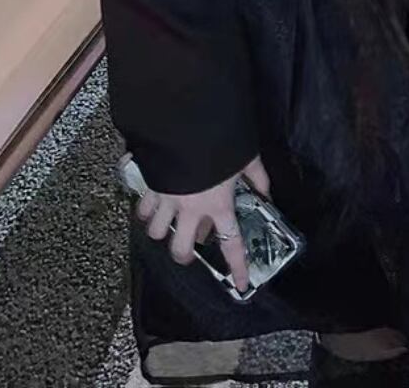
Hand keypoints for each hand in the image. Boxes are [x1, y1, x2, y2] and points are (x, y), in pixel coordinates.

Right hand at [134, 154, 271, 291]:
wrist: (188, 122)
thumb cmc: (221, 143)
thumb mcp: (247, 159)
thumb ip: (258, 178)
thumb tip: (266, 193)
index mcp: (219, 206)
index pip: (231, 244)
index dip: (237, 267)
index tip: (241, 285)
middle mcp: (191, 210)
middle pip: (180, 250)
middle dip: (183, 254)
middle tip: (189, 246)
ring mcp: (168, 200)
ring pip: (156, 232)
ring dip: (162, 230)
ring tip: (169, 221)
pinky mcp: (151, 187)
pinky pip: (142, 209)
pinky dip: (145, 210)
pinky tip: (152, 203)